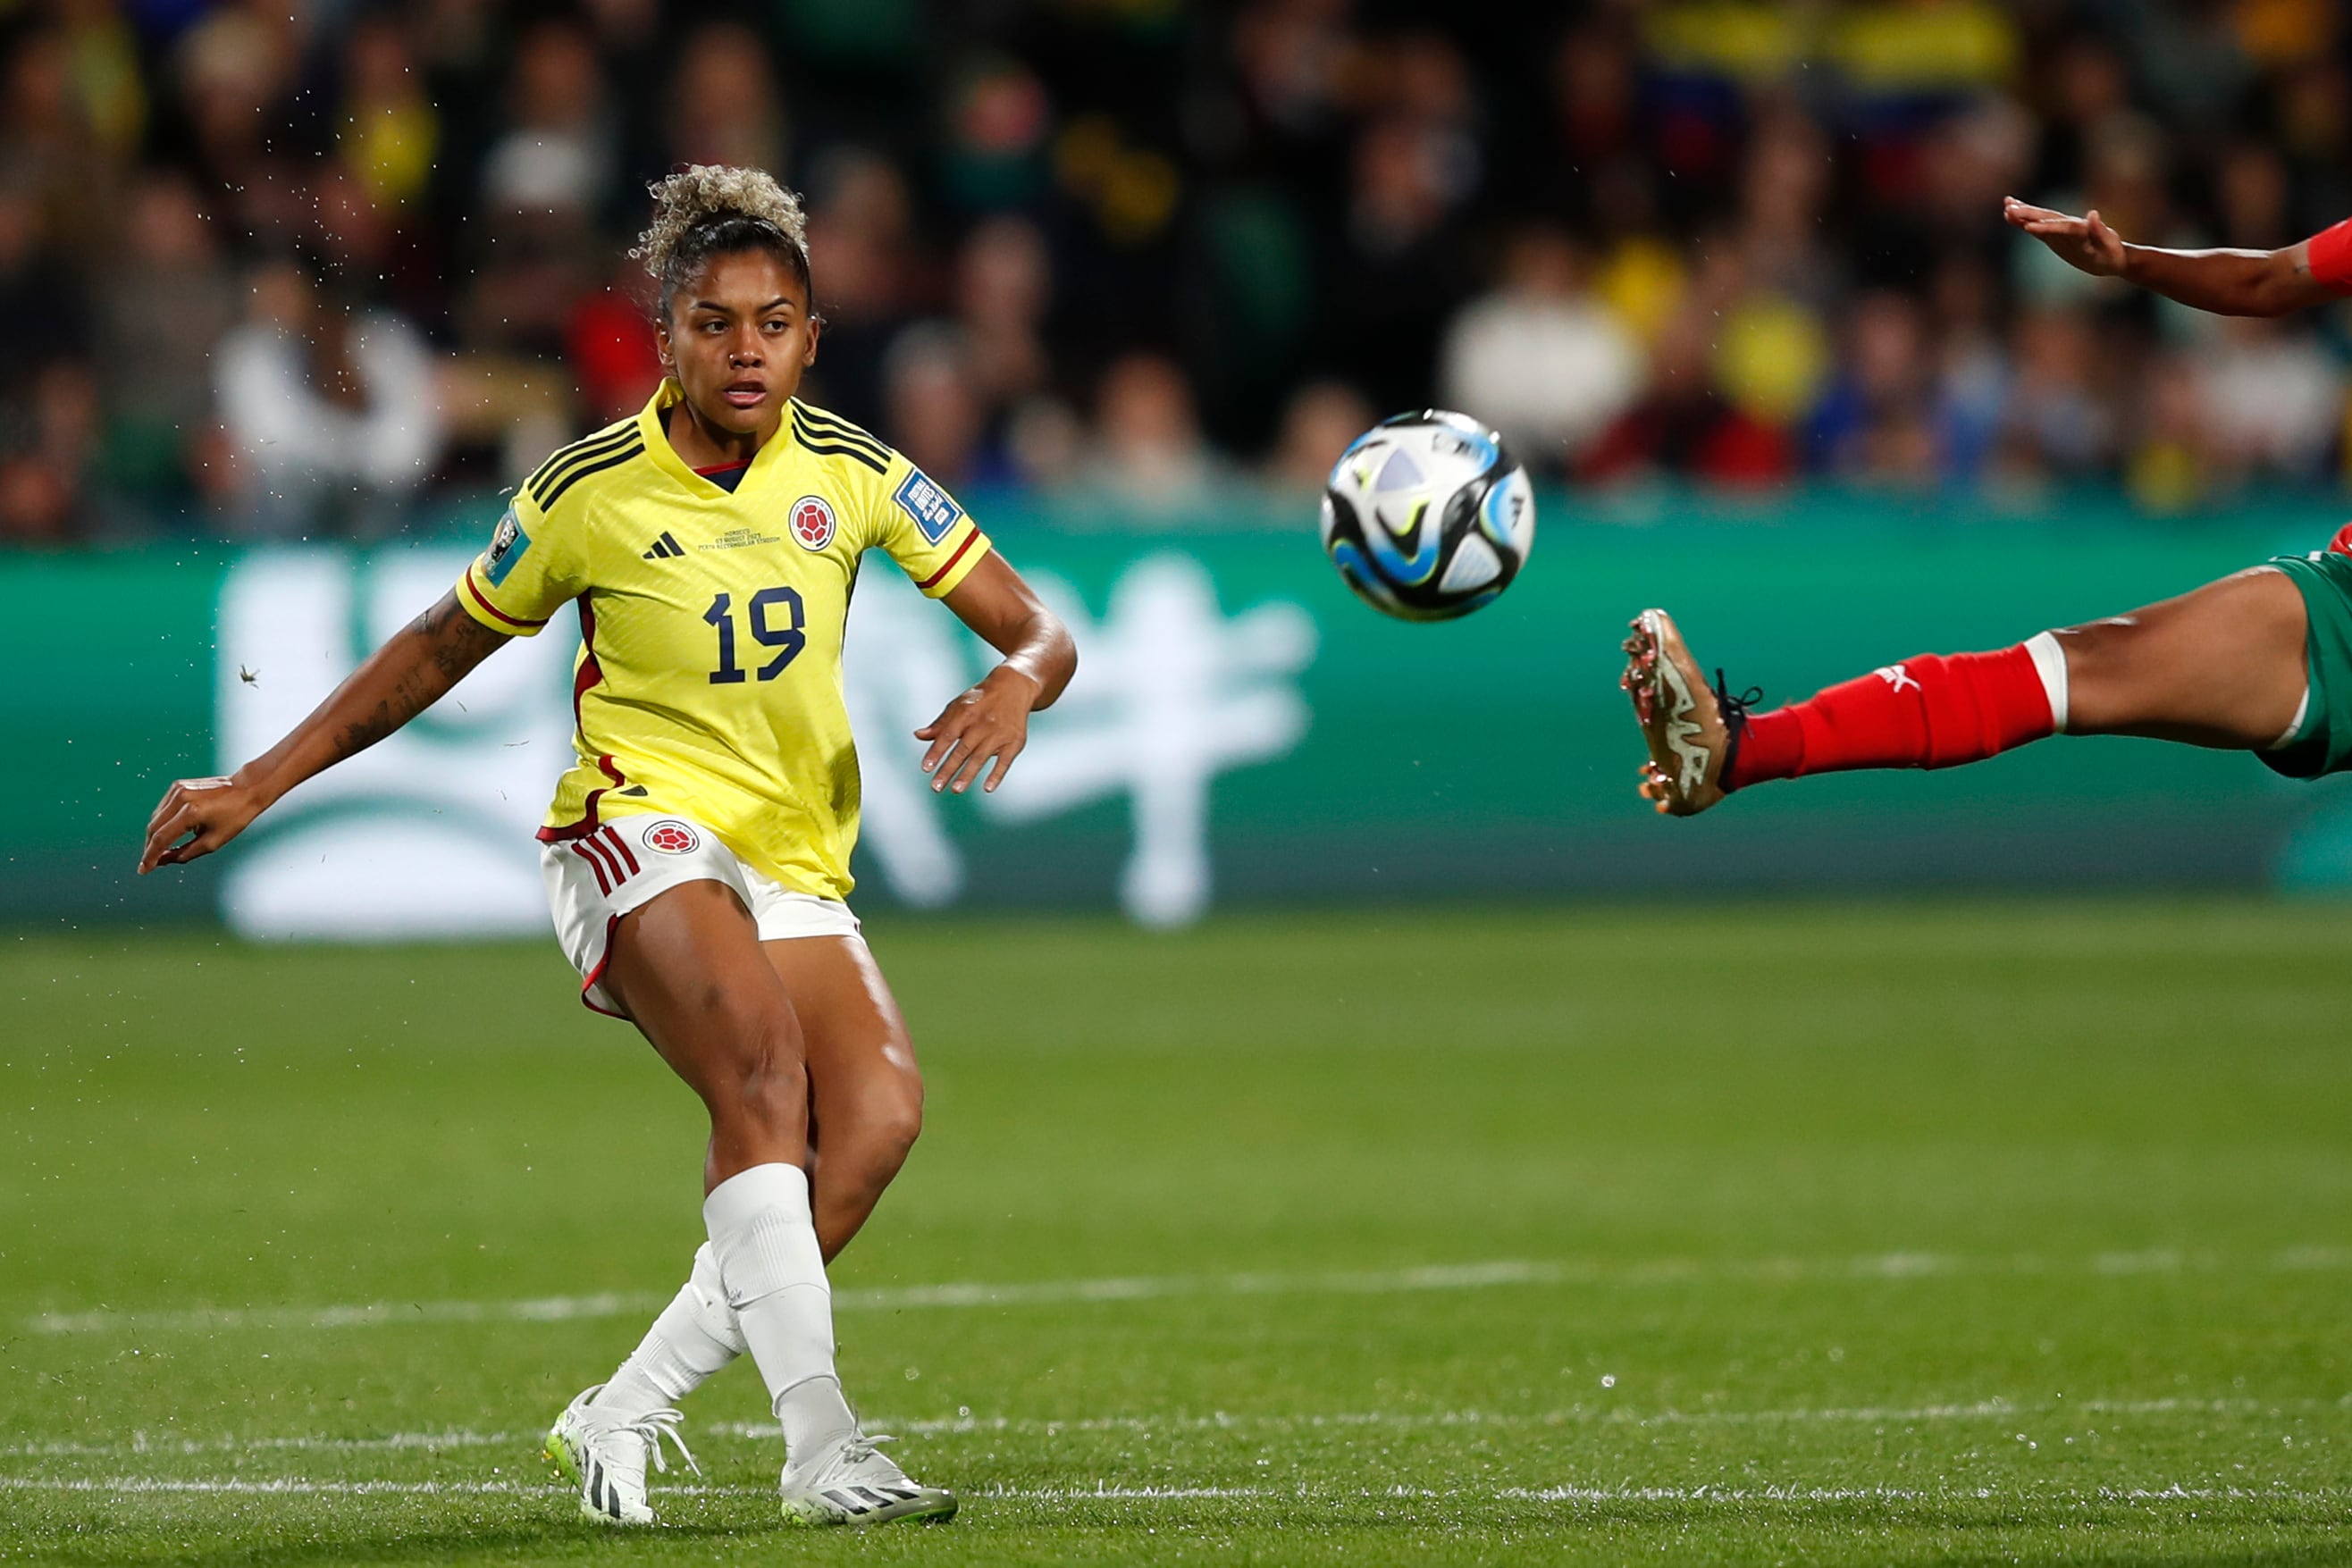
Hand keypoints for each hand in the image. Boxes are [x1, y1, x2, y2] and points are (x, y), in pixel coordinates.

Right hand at [139, 775, 268, 873]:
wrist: (247, 789)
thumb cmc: (235, 816)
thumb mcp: (213, 841)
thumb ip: (184, 853)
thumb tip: (162, 861)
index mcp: (191, 812)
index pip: (162, 838)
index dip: (151, 856)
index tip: (144, 869)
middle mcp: (180, 798)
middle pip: (154, 828)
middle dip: (150, 847)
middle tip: (150, 863)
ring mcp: (177, 789)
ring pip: (155, 818)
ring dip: (154, 835)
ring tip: (158, 851)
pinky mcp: (177, 786)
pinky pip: (162, 809)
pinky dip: (161, 822)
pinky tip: (166, 834)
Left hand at [914, 665, 1041, 794]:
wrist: (1014, 687)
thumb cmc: (980, 700)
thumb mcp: (959, 706)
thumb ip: (940, 724)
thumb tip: (918, 736)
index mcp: (965, 713)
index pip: (947, 736)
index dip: (936, 752)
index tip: (925, 768)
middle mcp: (982, 723)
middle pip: (962, 750)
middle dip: (948, 769)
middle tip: (936, 787)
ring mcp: (999, 733)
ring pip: (981, 757)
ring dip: (968, 774)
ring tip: (956, 790)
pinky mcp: (1015, 741)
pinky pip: (1005, 761)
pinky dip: (997, 774)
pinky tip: (988, 788)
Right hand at [2004, 196, 2125, 277]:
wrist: (2112, 256)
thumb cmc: (2111, 254)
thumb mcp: (2109, 246)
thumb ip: (2101, 231)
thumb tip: (2093, 213)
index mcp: (2082, 230)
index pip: (2062, 227)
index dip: (2046, 226)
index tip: (2028, 227)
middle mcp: (2069, 226)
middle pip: (2048, 218)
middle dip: (2029, 214)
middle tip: (2009, 209)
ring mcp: (2060, 230)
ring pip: (2041, 218)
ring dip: (2024, 212)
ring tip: (2006, 205)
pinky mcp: (2054, 235)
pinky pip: (2037, 226)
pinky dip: (2024, 220)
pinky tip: (2010, 214)